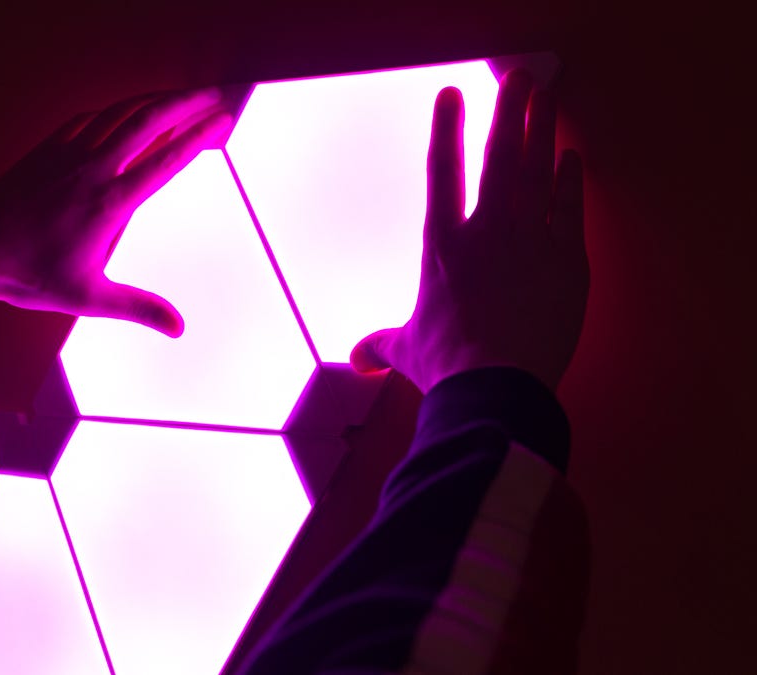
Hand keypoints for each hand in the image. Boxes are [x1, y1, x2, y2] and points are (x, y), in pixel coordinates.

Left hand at [0, 88, 233, 336]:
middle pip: (150, 120)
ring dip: (157, 100)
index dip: (199, 137)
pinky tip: (131, 111)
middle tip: (216, 97)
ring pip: (122, 112)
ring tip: (184, 98)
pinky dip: (119, 109)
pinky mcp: (51, 148)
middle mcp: (94, 169)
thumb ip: (139, 308)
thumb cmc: (33, 274)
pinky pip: (93, 117)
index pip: (166, 160)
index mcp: (110, 203)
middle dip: (187, 103)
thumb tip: (178, 328)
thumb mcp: (90, 298)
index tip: (224, 123)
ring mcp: (70, 153)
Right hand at [349, 69, 588, 392]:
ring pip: (537, 171)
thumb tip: (357, 361)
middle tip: (518, 77)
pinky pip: (569, 209)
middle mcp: (485, 232)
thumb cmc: (446, 366)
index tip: (451, 94)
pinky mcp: (567, 261)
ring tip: (546, 96)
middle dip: (508, 111)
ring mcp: (529, 242)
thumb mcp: (406, 350)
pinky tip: (571, 156)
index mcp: (441, 246)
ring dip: (542, 129)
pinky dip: (571, 180)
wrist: (495, 386)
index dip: (445, 130)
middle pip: (498, 157)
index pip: (441, 173)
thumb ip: (381, 345)